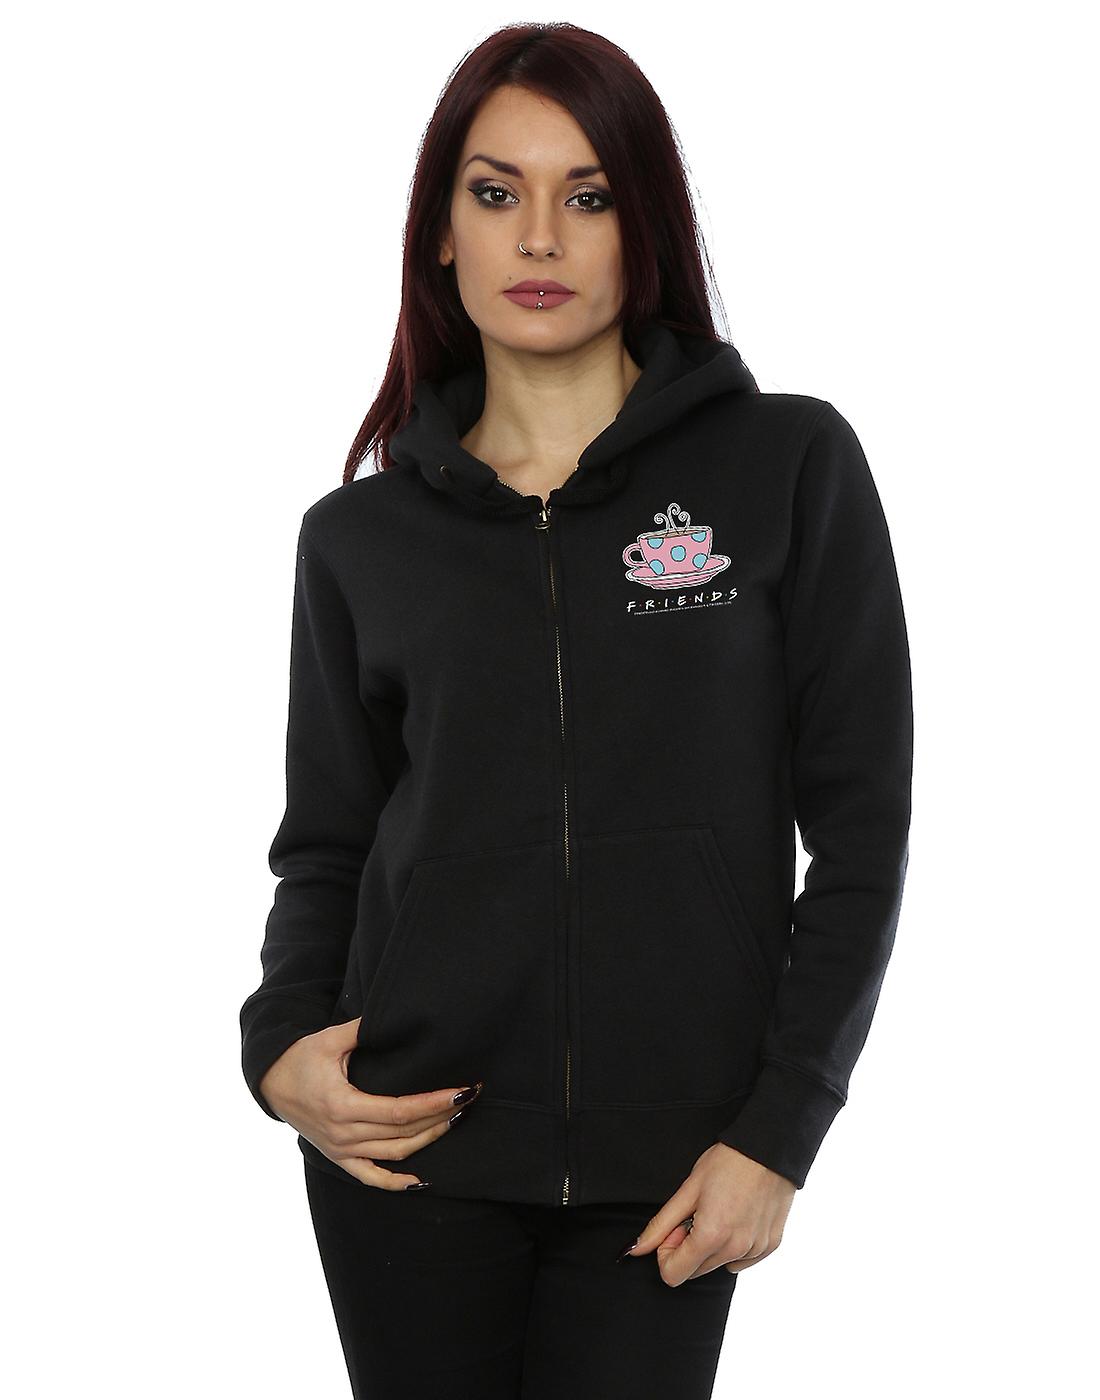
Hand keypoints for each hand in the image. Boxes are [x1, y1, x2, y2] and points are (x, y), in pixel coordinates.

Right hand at [259, 1016, 480, 1188]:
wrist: (271, 1083)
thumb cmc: (301, 1057)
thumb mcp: (329, 1039)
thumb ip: (361, 1028)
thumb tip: (395, 1013)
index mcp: (343, 1105)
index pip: (399, 1110)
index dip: (433, 1103)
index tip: (461, 1091)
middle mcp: (344, 1133)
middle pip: (403, 1132)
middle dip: (440, 1116)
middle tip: (470, 1098)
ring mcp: (341, 1150)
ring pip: (395, 1154)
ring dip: (428, 1140)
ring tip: (456, 1120)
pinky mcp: (338, 1158)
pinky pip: (370, 1177)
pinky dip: (396, 1183)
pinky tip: (421, 1182)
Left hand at [619, 1142, 796, 1285]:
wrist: (769, 1148)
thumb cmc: (727, 1162)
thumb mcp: (688, 1189)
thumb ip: (660, 1225)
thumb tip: (636, 1249)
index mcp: (711, 1237)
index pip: (673, 1275)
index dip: (666, 1252)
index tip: (676, 1226)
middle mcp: (735, 1250)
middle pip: (696, 1272)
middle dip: (688, 1248)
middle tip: (697, 1214)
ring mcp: (755, 1250)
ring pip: (719, 1265)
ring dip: (712, 1246)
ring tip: (720, 1211)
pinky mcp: (771, 1245)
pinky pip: (742, 1260)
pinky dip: (734, 1246)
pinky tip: (738, 1217)